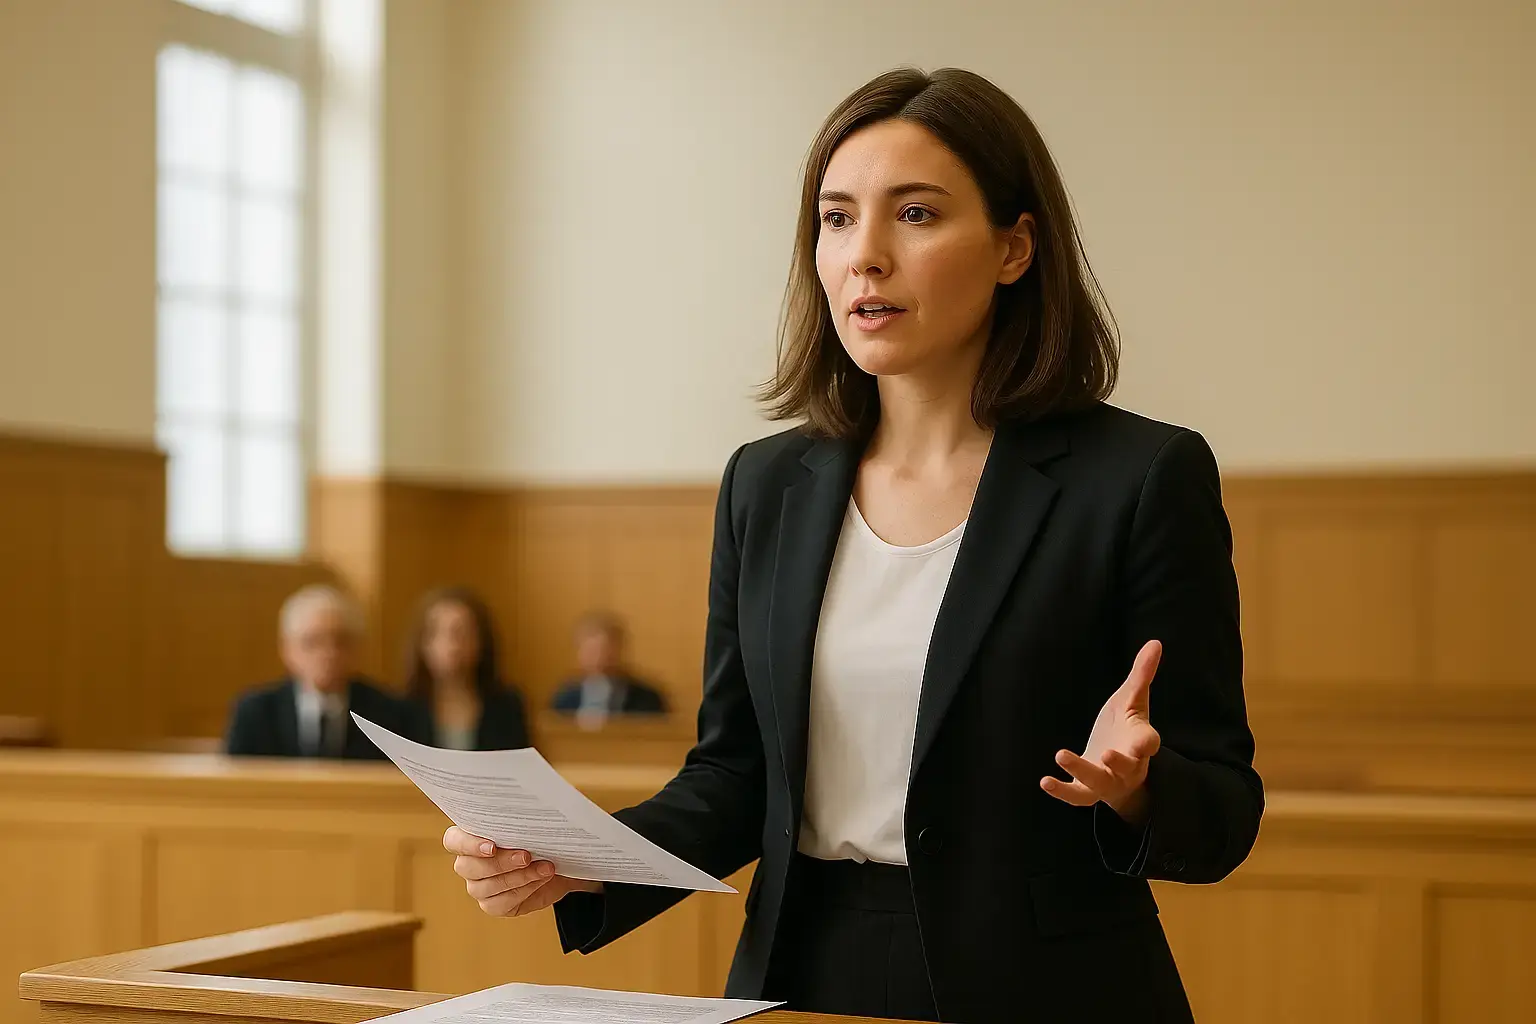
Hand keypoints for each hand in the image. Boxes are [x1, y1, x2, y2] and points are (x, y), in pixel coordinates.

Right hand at [444, 826, 602, 916]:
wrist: (556, 863)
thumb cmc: (539, 837)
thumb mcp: (532, 822)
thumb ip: (523, 814)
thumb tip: (533, 803)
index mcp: (469, 837)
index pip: (453, 841)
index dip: (468, 845)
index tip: (492, 846)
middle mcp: (468, 863)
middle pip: (469, 867)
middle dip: (501, 862)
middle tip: (526, 856)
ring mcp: (478, 886)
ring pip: (486, 887)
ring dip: (519, 877)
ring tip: (544, 868)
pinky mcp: (493, 905)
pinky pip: (500, 904)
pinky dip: (524, 891)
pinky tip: (540, 879)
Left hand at [1040, 640, 1161, 823]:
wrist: (1119, 766)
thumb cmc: (1126, 728)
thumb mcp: (1133, 700)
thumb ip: (1142, 674)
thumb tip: (1155, 642)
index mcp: (1140, 742)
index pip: (1148, 744)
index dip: (1148, 744)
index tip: (1149, 742)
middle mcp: (1127, 765)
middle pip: (1126, 767)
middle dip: (1119, 763)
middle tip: (1107, 753)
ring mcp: (1107, 780)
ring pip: (1098, 782)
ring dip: (1081, 771)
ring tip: (1061, 754)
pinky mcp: (1088, 790)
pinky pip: (1077, 796)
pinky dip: (1061, 791)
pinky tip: (1044, 781)